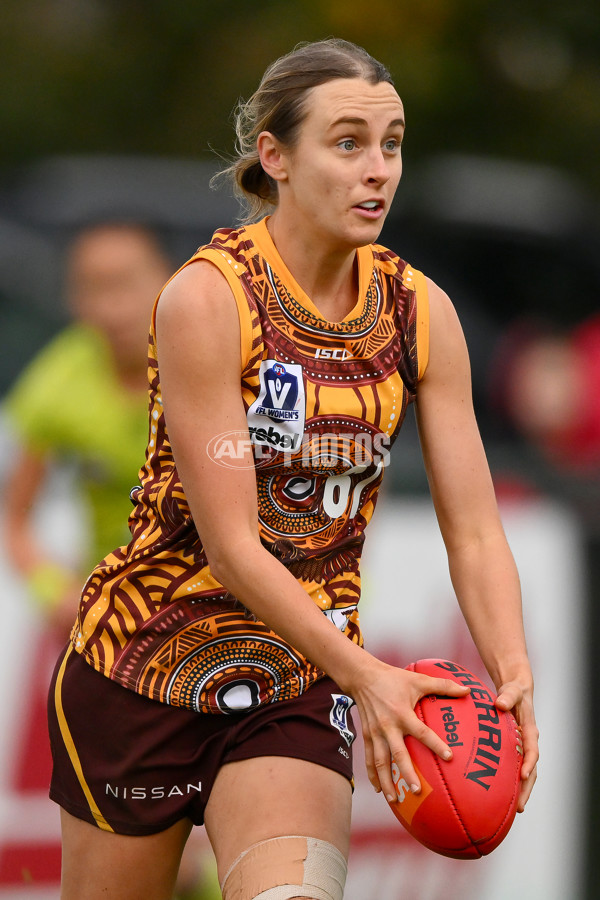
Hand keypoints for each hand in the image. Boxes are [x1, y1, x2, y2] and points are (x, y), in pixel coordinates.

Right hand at [350, 658, 469, 801]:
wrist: (363, 677)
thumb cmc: (394, 678)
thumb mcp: (418, 679)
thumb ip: (443, 685)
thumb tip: (467, 689)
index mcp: (402, 713)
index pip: (421, 732)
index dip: (435, 744)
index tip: (450, 757)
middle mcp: (388, 726)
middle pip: (397, 753)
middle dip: (406, 773)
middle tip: (417, 790)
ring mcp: (375, 733)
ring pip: (380, 762)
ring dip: (386, 781)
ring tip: (394, 800)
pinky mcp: (367, 736)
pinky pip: (369, 759)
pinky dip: (373, 776)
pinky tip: (379, 791)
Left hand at [495, 679, 537, 811]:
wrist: (515, 690)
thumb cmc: (513, 691)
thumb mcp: (511, 691)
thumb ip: (507, 696)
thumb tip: (499, 703)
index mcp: (530, 730)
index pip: (532, 751)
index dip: (529, 764)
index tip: (523, 776)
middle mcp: (528, 742)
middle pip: (531, 769)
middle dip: (526, 788)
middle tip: (519, 806)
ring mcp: (522, 747)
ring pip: (525, 772)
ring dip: (521, 790)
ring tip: (514, 808)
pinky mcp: (515, 749)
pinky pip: (514, 767)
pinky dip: (511, 781)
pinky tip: (502, 794)